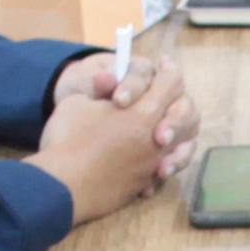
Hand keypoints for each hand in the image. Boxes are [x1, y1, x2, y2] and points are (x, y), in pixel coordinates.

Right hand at [32, 57, 194, 223]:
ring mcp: (153, 163)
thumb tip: (106, 79)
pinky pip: (164, 171)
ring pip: (184, 146)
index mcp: (144, 112)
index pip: (170, 83)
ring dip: (179, 136)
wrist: (62, 187)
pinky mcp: (143, 183)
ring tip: (166, 133)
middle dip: (178, 103)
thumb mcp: (78, 102)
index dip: (169, 70)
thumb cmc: (68, 138)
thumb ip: (99, 91)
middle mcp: (157, 138)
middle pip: (187, 114)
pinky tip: (151, 164)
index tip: (165, 64)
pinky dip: (163, 164)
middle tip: (163, 100)